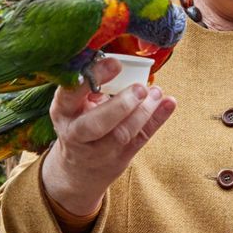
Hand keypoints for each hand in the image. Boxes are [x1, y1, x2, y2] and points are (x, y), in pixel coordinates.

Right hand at [41, 57, 175, 215]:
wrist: (78, 170)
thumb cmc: (80, 122)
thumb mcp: (76, 104)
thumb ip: (94, 86)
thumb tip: (121, 61)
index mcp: (62, 111)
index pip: (71, 94)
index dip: (94, 77)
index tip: (115, 64)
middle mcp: (76, 133)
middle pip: (96, 124)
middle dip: (121, 106)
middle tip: (140, 88)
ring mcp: (98, 150)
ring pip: (122, 134)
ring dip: (143, 111)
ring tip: (156, 92)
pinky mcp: (120, 158)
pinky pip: (141, 138)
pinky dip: (157, 119)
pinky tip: (169, 103)